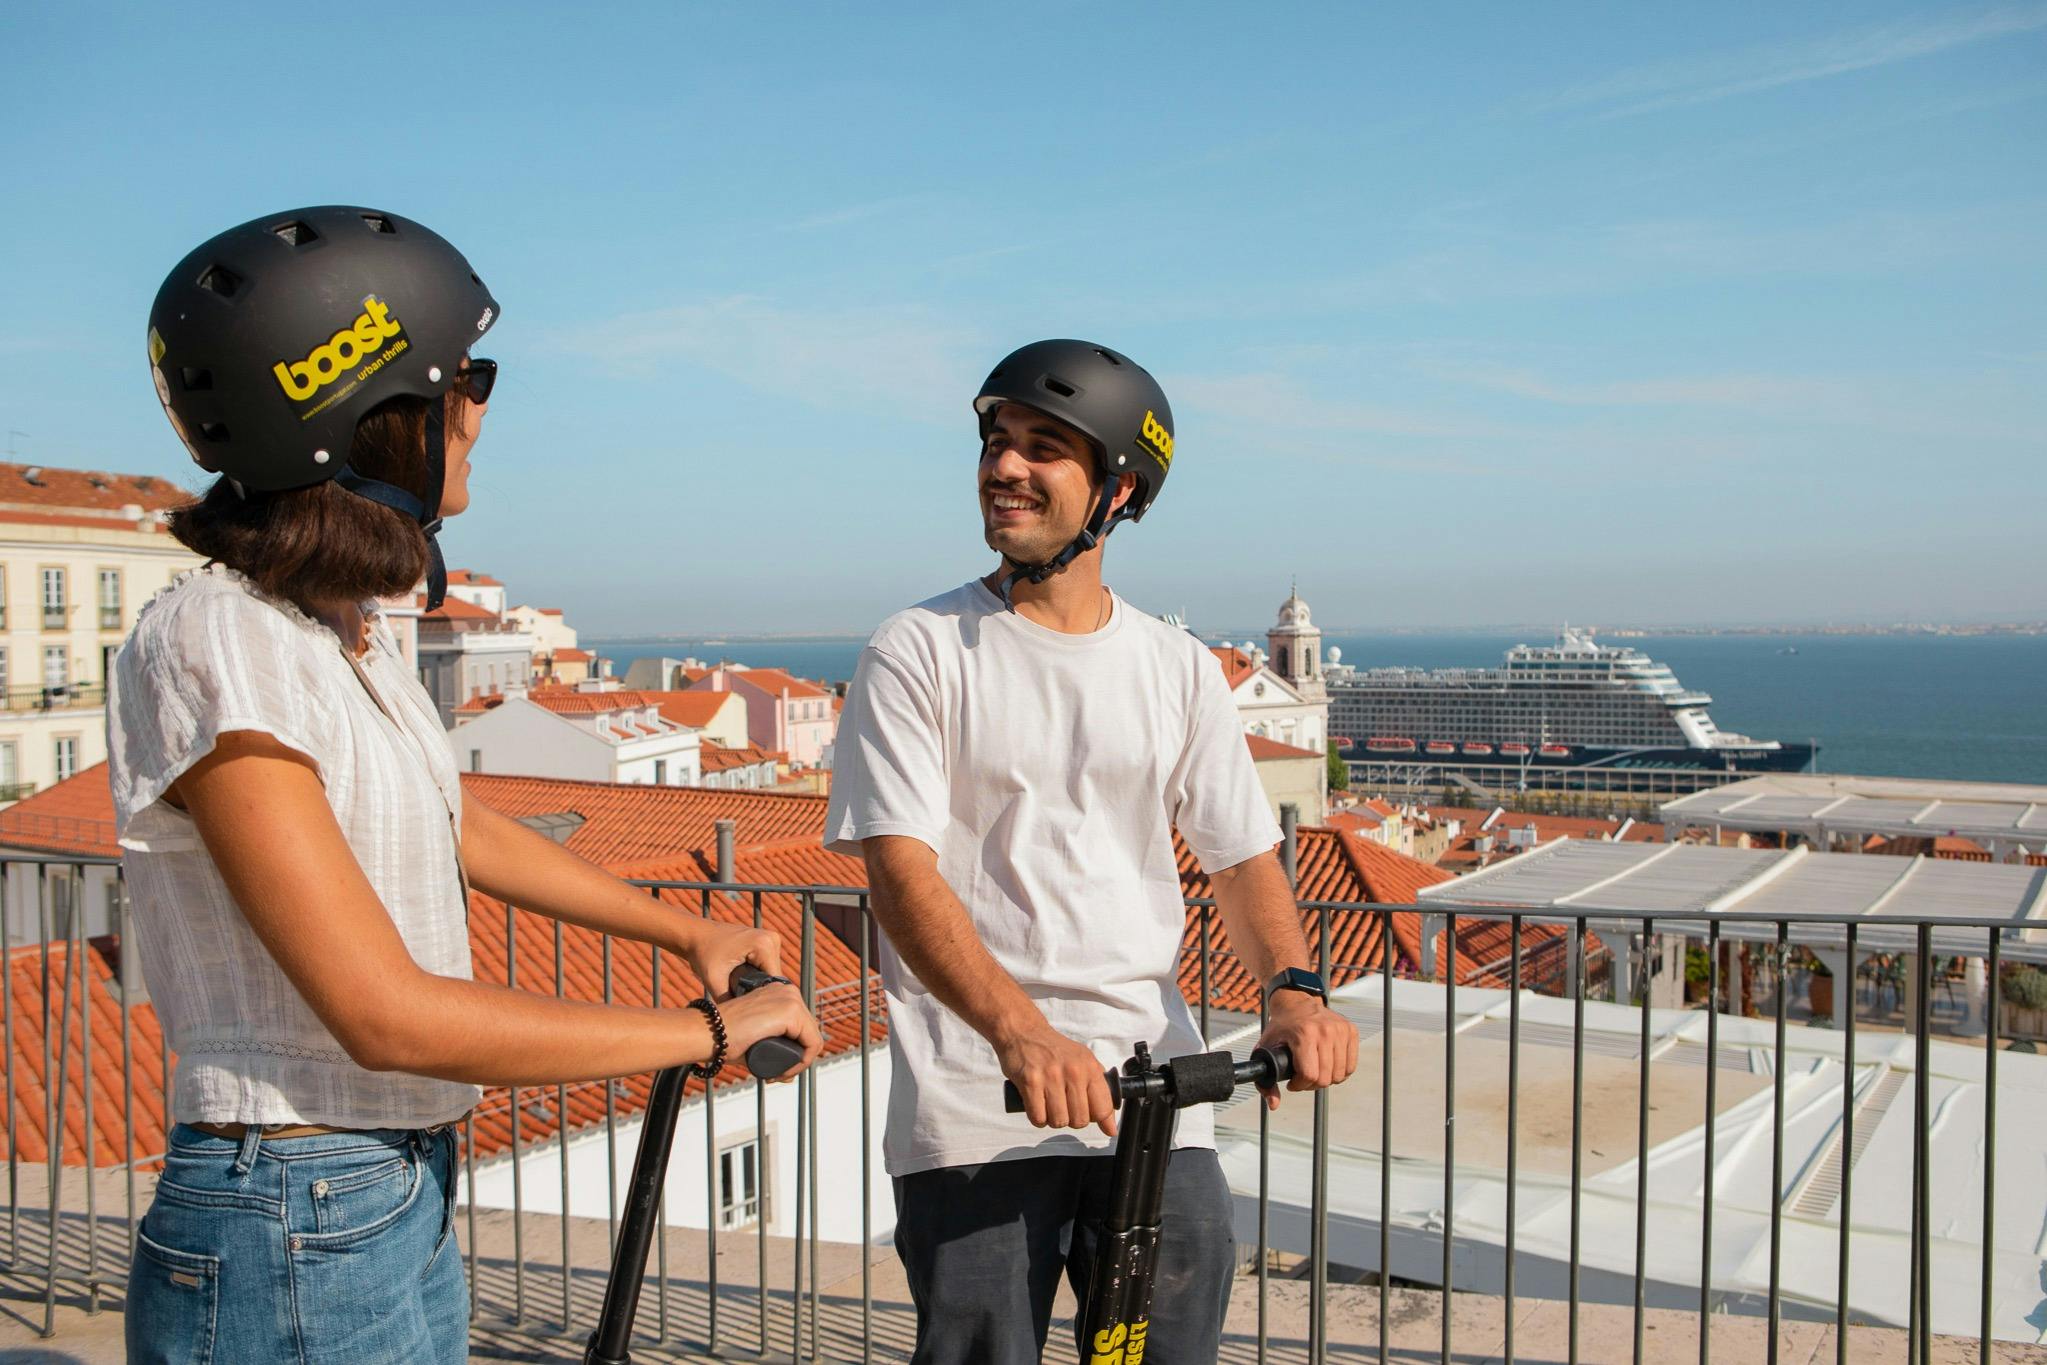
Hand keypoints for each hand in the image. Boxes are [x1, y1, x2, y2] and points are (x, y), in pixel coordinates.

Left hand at [682, 919, 781, 998]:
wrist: (695, 936)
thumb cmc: (703, 954)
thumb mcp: (713, 980)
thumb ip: (728, 1000)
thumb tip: (738, 1021)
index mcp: (764, 944)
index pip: (774, 981)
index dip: (762, 997)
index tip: (747, 1008)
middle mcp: (772, 939)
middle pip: (775, 978)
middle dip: (759, 991)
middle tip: (741, 1002)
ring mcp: (771, 939)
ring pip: (772, 974)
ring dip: (759, 985)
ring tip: (741, 992)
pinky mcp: (766, 943)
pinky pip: (767, 967)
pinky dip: (757, 976)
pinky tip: (743, 983)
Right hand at [719, 983, 823, 1081]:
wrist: (707, 1033)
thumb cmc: (724, 1037)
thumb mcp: (755, 1038)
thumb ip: (771, 1048)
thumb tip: (789, 1074)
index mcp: (780, 993)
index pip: (802, 1026)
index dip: (795, 1053)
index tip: (775, 1071)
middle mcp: (788, 991)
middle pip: (808, 1032)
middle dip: (797, 1058)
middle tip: (776, 1076)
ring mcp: (790, 999)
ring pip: (812, 1039)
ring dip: (799, 1063)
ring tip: (777, 1075)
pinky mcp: (790, 1012)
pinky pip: (811, 1043)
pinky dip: (802, 1062)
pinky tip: (784, 1072)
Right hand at [996, 1019, 1116, 1135]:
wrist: (1024, 1032)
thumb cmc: (1054, 1050)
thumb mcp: (1083, 1061)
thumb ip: (1099, 1090)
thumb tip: (1110, 1127)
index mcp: (1090, 1067)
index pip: (1102, 1108)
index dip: (1099, 1121)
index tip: (1094, 1121)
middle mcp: (1073, 1072)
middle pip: (1080, 1120)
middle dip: (1071, 1120)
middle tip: (1064, 1107)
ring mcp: (1051, 1077)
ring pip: (1059, 1121)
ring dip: (1052, 1119)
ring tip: (1049, 1105)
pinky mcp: (1030, 1082)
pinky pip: (1038, 1117)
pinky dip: (1037, 1118)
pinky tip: (1036, 1106)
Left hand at [1256, 991, 1356, 1110]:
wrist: (1297, 1003)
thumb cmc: (1281, 1029)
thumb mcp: (1266, 1050)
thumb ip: (1266, 1081)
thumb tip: (1274, 1105)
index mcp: (1304, 1034)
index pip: (1309, 1075)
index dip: (1299, 1085)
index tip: (1292, 1082)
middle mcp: (1325, 1030)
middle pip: (1325, 1078)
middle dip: (1311, 1084)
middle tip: (1303, 1077)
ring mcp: (1340, 1029)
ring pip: (1340, 1075)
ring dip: (1326, 1079)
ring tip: (1315, 1070)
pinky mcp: (1351, 1030)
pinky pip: (1350, 1066)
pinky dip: (1340, 1072)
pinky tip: (1327, 1065)